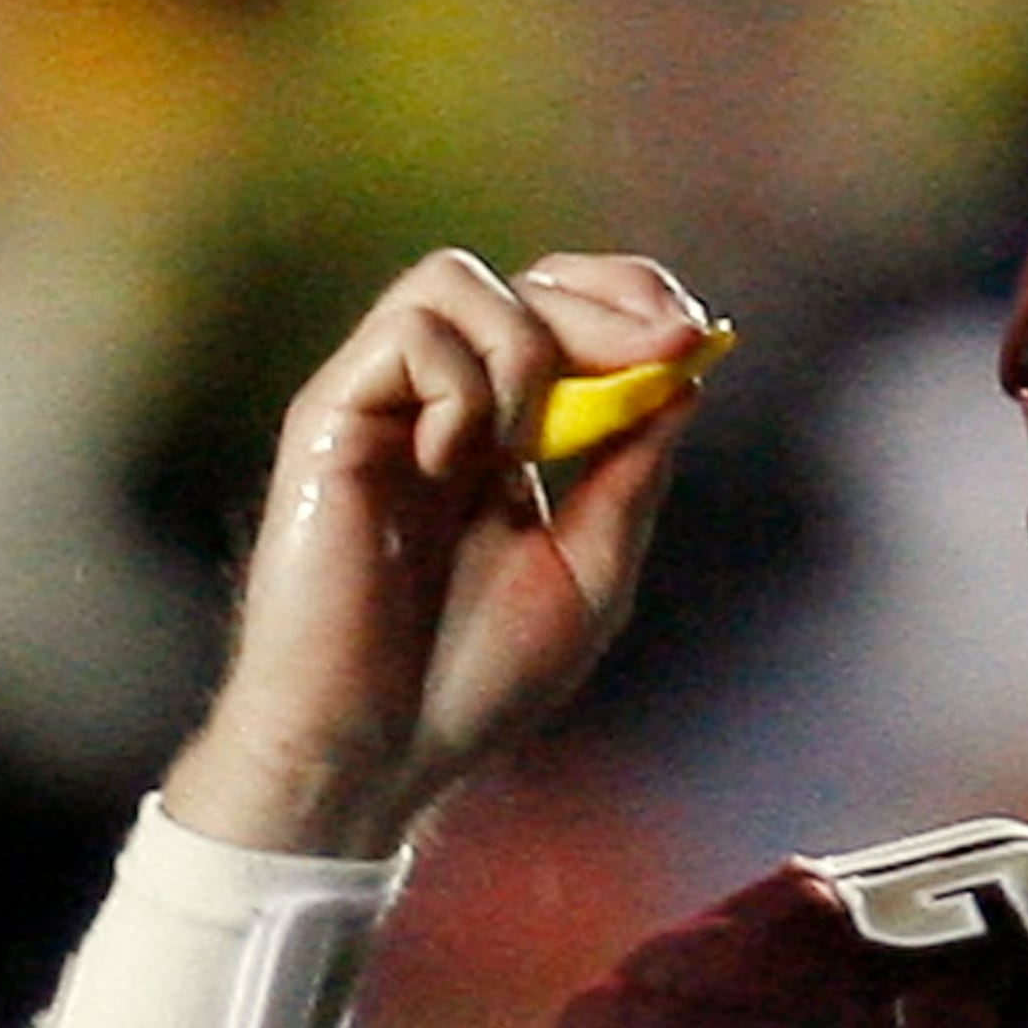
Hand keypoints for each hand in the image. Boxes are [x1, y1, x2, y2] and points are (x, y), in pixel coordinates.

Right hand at [163, 247, 713, 858]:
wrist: (375, 748)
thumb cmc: (474, 682)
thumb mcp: (591, 574)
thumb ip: (631, 475)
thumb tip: (683, 379)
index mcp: (508, 440)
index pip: (566, 317)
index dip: (629, 302)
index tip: (693, 334)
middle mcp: (444, 407)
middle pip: (525, 280)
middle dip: (607, 301)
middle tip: (663, 343)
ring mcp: (387, 405)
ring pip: (456, 279)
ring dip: (524, 348)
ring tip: (522, 448)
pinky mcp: (333, 413)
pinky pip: (411, 332)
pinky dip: (459, 387)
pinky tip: (450, 466)